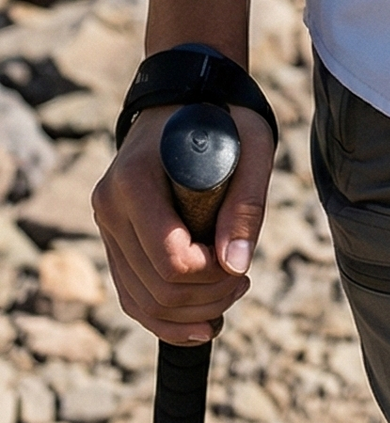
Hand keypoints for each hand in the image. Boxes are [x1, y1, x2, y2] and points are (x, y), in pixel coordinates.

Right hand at [92, 104, 275, 343]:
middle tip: (244, 282)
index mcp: (135, 179)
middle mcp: (109, 205)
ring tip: (230, 296)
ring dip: (189, 314)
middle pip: (156, 288)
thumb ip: (247, 204)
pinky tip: (200, 322)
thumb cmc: (223, 120)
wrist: (185, 99)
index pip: (170, 258)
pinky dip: (165, 319)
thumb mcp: (251, 145)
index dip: (211, 276)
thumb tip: (237, 266)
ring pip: (141, 301)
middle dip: (206, 299)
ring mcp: (106, 224)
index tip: (242, 265)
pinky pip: (132, 296)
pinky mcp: (112, 239)